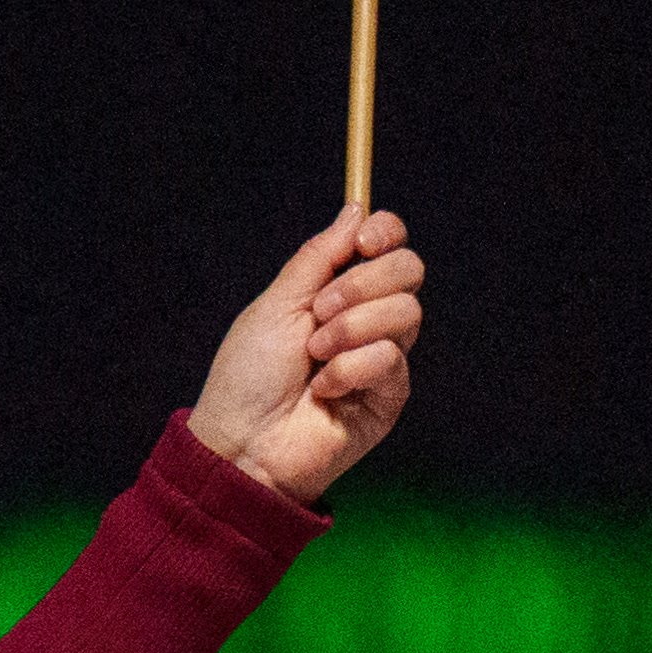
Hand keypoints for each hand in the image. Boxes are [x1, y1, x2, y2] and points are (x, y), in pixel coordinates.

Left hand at [190, 205, 426, 501]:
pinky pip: (391, 358)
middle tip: (321, 310)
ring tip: (315, 356)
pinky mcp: (391, 395)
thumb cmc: (248, 377)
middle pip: (409, 270)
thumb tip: (355, 210)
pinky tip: (324, 391)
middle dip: (364, 283)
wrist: (242, 442)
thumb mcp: (277, 303)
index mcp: (339, 292)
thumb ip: (319, 258)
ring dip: (350, 329)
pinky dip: (350, 369)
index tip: (364, 241)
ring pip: (406, 311)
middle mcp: (368, 320)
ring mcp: (383, 357)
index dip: (385, 232)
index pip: (388, 246)